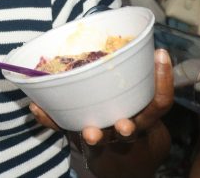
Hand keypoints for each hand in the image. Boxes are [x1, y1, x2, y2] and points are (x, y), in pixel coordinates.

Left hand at [30, 49, 172, 144]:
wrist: (121, 150)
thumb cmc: (129, 108)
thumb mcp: (141, 96)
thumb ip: (147, 75)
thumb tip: (159, 49)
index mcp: (145, 115)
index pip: (160, 103)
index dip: (163, 81)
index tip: (160, 55)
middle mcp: (127, 128)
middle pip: (130, 132)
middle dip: (126, 128)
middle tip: (123, 125)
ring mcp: (104, 134)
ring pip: (100, 138)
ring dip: (92, 134)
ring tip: (88, 132)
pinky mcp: (78, 132)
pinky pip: (63, 127)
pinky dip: (49, 118)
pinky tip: (36, 107)